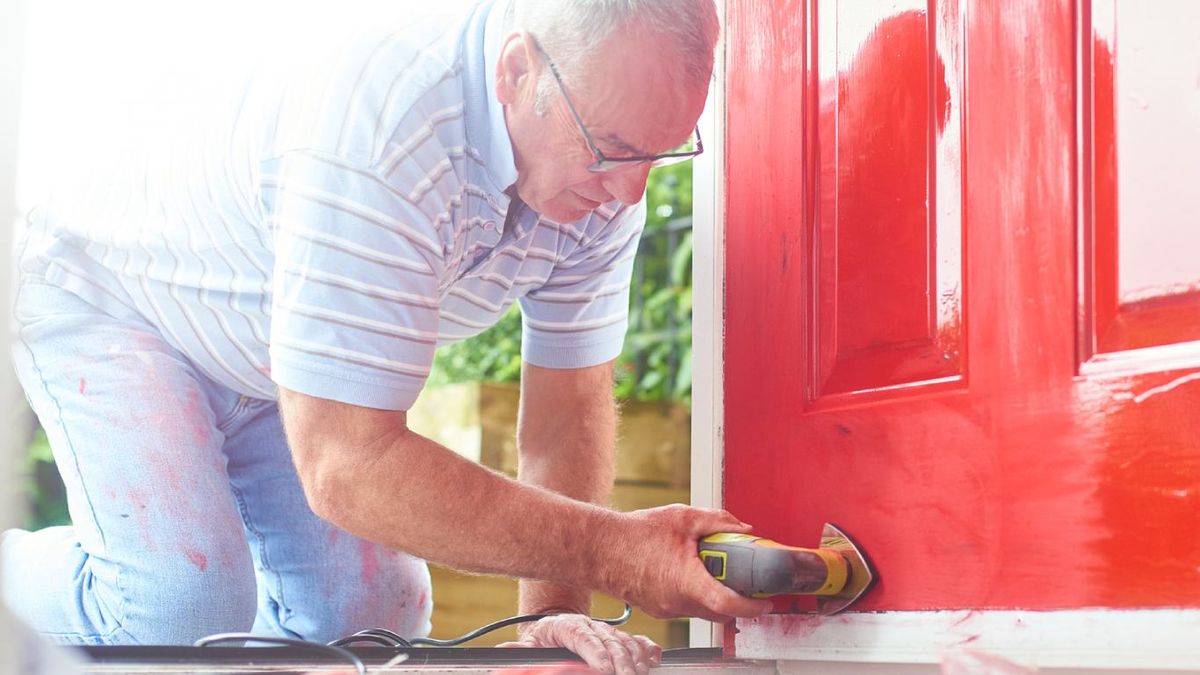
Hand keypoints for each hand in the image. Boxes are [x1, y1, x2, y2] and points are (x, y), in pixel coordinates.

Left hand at [497, 614, 661, 674]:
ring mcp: (606, 630)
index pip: (583, 637)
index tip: (603, 668)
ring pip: (626, 641)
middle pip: (609, 641)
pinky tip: (653, 660)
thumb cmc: (544, 638)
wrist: (557, 622)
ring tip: (641, 673)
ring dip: (635, 658)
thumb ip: (521, 650)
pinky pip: (637, 640)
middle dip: (620, 661)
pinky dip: (647, 649)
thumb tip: (503, 651)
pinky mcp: (618, 636)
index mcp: (567, 625)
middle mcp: (590, 625)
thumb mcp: (530, 643)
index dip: (595, 652)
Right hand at [601, 505, 773, 622]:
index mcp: (687, 581)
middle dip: (738, 600)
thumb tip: (742, 529)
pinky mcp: (658, 609)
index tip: (766, 601)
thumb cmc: (635, 534)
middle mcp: (677, 603)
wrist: (600, 548)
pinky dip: (695, 595)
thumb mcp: (682, 518)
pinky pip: (686, 608)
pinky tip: (689, 573)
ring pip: (703, 611)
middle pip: (720, 611)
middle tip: (746, 581)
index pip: (729, 604)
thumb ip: (718, 522)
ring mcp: (666, 609)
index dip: (753, 606)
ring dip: (715, 596)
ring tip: (714, 570)